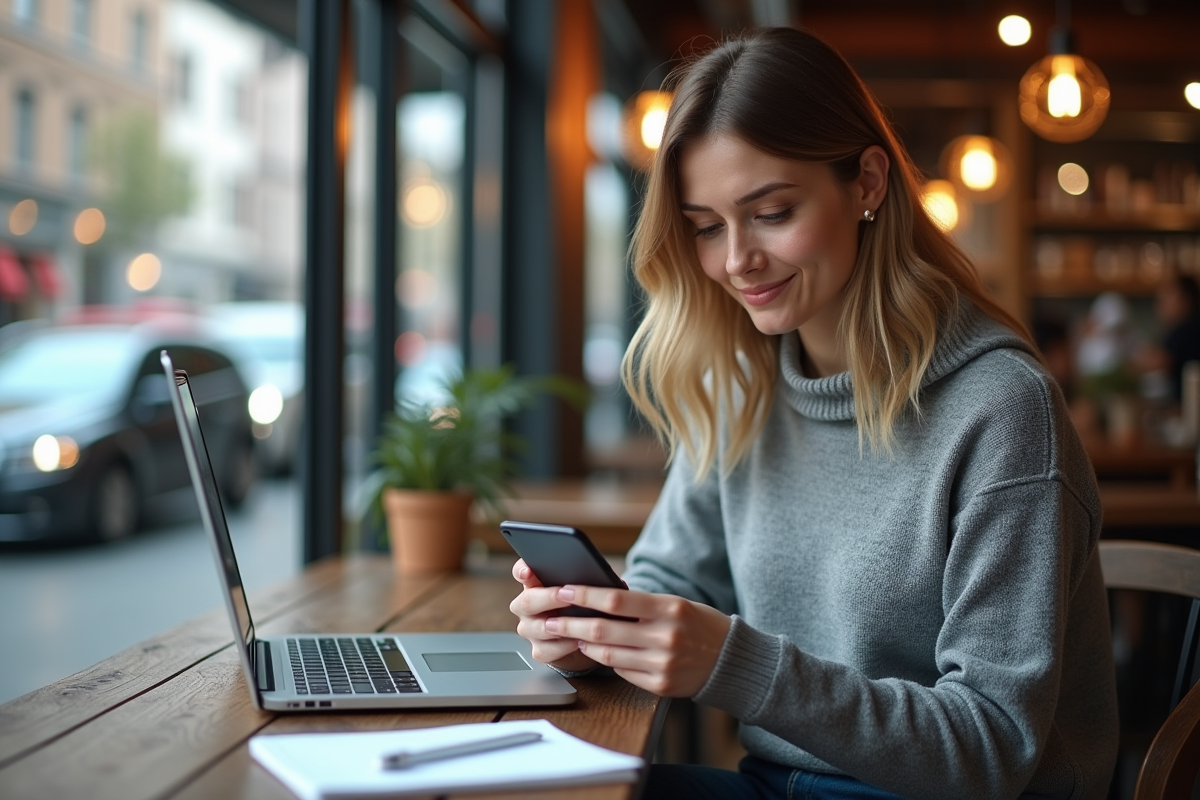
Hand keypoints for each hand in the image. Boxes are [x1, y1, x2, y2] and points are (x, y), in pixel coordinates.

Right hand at [509, 559, 597, 672]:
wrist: (585, 639)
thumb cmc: (584, 608)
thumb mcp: (585, 591)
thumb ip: (585, 580)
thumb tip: (600, 575)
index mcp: (535, 584)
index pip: (521, 572)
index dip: (522, 570)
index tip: (528, 572)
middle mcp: (527, 606)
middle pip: (527, 601)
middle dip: (547, 598)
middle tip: (565, 595)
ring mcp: (530, 628)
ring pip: (535, 627)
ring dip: (557, 624)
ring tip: (576, 621)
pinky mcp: (538, 649)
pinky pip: (546, 649)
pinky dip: (564, 646)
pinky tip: (577, 641)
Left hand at [544, 584, 731, 697]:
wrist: (731, 661)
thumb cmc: (698, 625)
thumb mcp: (675, 604)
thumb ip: (641, 604)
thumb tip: (597, 598)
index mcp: (669, 608)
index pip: (616, 599)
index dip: (585, 594)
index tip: (563, 590)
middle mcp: (665, 637)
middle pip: (604, 629)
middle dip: (571, 623)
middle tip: (549, 619)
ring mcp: (662, 664)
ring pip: (608, 654)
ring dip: (584, 644)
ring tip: (570, 635)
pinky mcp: (660, 686)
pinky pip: (622, 672)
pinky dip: (607, 661)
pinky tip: (598, 652)